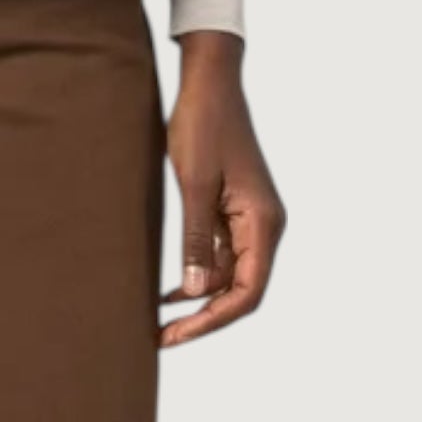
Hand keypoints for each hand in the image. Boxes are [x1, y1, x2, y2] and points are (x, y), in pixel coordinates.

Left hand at [160, 31, 285, 349]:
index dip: (212, 321)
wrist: (209, 83)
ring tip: (157, 319)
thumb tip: (198, 292)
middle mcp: (264, 226)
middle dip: (203, 317)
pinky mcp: (233, 211)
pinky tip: (169, 290)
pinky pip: (220, 256)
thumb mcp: (194, 185)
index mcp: (264, 223)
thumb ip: (197, 239)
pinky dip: (197, 275)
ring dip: (198, 298)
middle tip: (160, 338)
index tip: (175, 335)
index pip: (247, 293)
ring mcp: (250, 220)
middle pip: (240, 291)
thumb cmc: (203, 126)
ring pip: (229, 276)